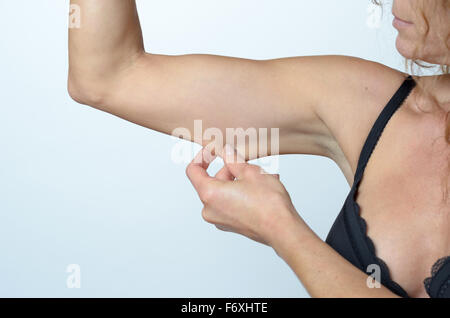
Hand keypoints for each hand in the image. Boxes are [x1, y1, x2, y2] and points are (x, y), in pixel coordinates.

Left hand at [186, 144, 304, 246]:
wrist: (282, 229)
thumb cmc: (268, 203)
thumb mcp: (250, 172)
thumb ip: (233, 159)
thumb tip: (225, 151)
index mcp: (209, 194)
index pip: (193, 170)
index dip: (202, 156)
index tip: (214, 151)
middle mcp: (209, 209)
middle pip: (212, 181)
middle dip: (229, 169)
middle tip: (248, 163)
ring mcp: (219, 220)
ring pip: (223, 192)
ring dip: (239, 180)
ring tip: (262, 176)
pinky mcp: (230, 225)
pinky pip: (230, 203)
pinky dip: (241, 193)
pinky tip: (261, 188)